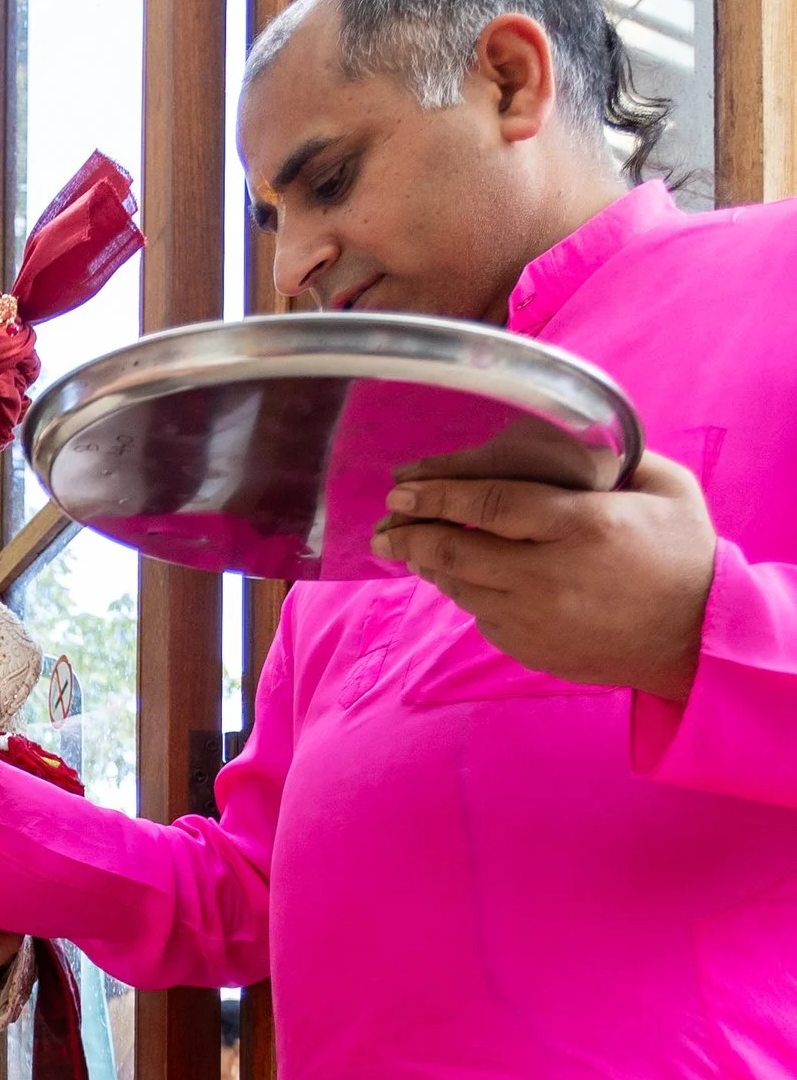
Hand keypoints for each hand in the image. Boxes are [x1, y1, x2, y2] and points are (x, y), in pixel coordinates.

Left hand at [371, 447, 715, 700]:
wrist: (694, 639)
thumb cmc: (683, 555)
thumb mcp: (667, 488)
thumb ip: (616, 457)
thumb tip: (569, 431)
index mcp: (581, 526)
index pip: (490, 503)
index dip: (438, 493)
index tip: (402, 488)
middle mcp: (548, 576)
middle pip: (457, 551)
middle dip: (412, 535)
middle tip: (385, 524)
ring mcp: (534, 619)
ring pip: (460, 586)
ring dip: (429, 563)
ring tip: (406, 544)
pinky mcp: (528, 648)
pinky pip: (480, 614)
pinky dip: (463, 590)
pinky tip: (453, 573)